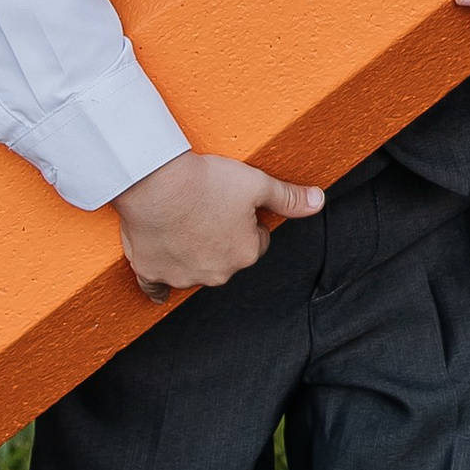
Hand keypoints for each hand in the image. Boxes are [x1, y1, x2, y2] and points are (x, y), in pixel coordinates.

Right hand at [115, 150, 322, 301]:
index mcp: (246, 254)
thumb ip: (289, 198)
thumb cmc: (206, 182)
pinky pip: (156, 286)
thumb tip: (318, 202)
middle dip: (221, 238)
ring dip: (191, 252)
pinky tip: (161, 279)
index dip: (247, 221)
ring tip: (182, 221)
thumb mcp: (258, 183)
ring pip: (194, 269)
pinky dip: (158, 281)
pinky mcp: (151, 273)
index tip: (233, 205)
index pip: (257, 241)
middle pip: (227, 257)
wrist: (156, 183)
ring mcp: (183, 276)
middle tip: (206, 208)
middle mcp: (217, 273)